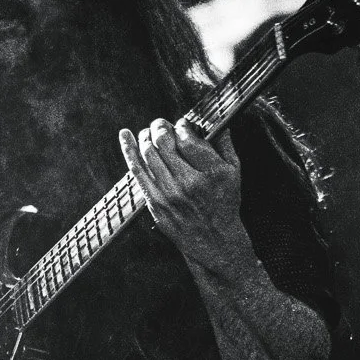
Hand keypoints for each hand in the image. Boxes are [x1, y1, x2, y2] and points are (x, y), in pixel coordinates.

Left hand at [119, 118, 242, 263]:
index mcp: (211, 172)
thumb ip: (225, 144)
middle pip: (164, 142)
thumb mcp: (234, 173)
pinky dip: (129, 150)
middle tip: (161, 124)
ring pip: (148, 153)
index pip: (187, 138)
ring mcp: (169, 194)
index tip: (181, 124)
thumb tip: (213, 120)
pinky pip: (137, 172)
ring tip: (149, 131)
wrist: (213, 240)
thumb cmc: (224, 202)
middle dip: (160, 126)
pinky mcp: (155, 203)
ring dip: (146, 135)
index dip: (181, 126)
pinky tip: (125, 136)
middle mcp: (189, 183)